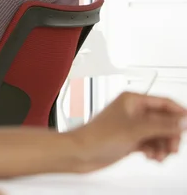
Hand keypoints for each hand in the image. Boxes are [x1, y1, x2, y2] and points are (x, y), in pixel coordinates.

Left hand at [71, 91, 186, 171]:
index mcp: (132, 100)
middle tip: (173, 148)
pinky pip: (150, 143)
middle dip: (170, 135)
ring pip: (158, 134)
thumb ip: (162, 125)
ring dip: (163, 145)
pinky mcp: (129, 140)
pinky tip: (152, 157)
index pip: (164, 102)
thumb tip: (182, 121)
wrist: (80, 153)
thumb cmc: (97, 136)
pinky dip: (154, 150)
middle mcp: (132, 111)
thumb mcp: (136, 129)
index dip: (179, 113)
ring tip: (160, 155)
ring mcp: (131, 126)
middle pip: (164, 120)